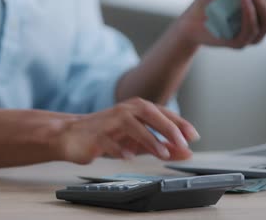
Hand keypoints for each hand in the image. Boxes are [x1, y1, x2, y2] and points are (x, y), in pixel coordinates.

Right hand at [56, 97, 198, 164]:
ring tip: (162, 153)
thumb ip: (162, 145)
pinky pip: (109, 140)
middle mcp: (124, 110)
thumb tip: (187, 152)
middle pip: (149, 113)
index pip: (162, 112)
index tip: (193, 136)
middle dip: (168, 127)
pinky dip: (120, 149)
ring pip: (131, 125)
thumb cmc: (108, 135)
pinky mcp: (96, 135)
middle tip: (182, 143)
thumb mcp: (139, 141)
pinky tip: (128, 157)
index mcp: (136, 108)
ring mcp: (109, 121)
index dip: (179, 123)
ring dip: (149, 139)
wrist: (72, 135)